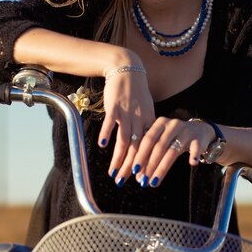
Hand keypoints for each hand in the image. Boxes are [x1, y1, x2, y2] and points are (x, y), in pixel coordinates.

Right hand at [98, 70, 154, 184]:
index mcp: (149, 121)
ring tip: (113, 172)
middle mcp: (139, 119)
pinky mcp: (114, 106)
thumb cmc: (136, 91)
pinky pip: (110, 122)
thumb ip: (145, 126)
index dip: (144, 164)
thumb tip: (144, 144)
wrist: (127, 69)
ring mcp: (127, 113)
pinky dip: (106, 133)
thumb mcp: (146, 108)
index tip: (140, 179)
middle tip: (123, 182)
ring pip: (124, 140)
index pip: (148, 148)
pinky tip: (102, 146)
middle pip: (136, 148)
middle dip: (129, 167)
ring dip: (118, 158)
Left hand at [131, 117, 215, 186]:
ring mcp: (186, 131)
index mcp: (160, 123)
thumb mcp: (161, 141)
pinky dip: (193, 155)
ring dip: (162, 169)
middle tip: (143, 181)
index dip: (140, 155)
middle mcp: (172, 125)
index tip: (134, 170)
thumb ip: (150, 154)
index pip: (147, 140)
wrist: (199, 131)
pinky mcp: (198, 139)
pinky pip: (196, 148)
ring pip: (172, 151)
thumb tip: (139, 177)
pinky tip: (191, 164)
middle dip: (149, 165)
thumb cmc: (174, 139)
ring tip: (154, 182)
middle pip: (159, 147)